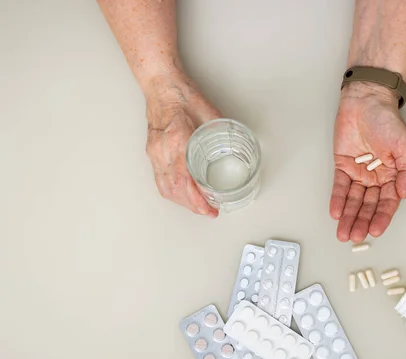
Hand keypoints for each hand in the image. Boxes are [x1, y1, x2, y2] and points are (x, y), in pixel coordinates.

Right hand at [145, 72, 221, 216]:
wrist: (159, 83)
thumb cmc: (180, 93)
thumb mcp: (207, 110)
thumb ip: (221, 130)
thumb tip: (236, 143)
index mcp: (176, 139)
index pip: (183, 179)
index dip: (196, 198)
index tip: (208, 208)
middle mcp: (161, 150)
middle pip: (174, 189)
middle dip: (193, 206)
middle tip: (210, 212)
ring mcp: (154, 153)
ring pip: (165, 188)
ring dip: (182, 202)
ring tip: (199, 208)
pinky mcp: (152, 153)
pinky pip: (160, 180)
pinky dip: (172, 193)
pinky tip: (184, 197)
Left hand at [330, 82, 405, 241]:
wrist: (366, 101)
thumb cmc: (388, 120)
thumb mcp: (404, 146)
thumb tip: (403, 193)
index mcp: (393, 174)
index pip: (388, 202)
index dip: (382, 216)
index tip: (375, 230)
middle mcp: (376, 177)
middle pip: (368, 205)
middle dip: (362, 222)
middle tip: (355, 237)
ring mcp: (358, 172)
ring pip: (353, 200)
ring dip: (349, 217)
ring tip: (344, 233)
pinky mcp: (343, 165)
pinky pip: (340, 187)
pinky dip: (338, 200)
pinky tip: (336, 214)